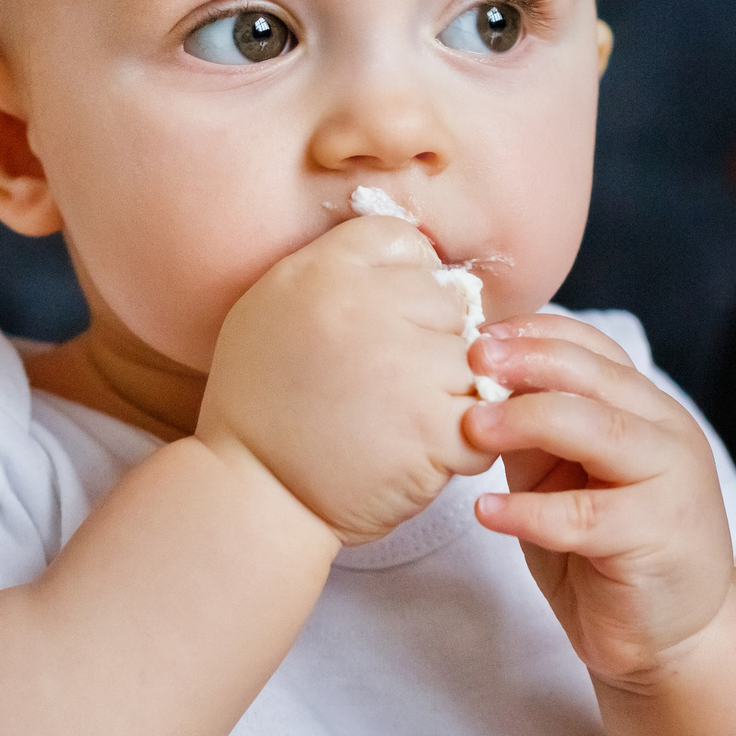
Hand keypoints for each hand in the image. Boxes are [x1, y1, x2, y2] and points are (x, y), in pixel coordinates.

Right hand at [195, 213, 492, 545]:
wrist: (250, 494)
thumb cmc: (261, 407)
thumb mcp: (273, 308)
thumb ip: (335, 273)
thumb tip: (411, 258)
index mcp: (323, 271)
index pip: (407, 241)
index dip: (407, 281)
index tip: (386, 322)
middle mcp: (365, 308)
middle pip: (449, 300)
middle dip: (432, 340)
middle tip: (390, 384)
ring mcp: (405, 367)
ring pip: (474, 360)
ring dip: (451, 393)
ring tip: (402, 421)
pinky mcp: (433, 428)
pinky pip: (486, 418)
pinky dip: (462, 442)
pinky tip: (417, 451)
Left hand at [463, 315, 735, 690]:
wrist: (673, 637)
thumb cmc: (610, 552)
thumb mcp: (566, 479)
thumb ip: (537, 436)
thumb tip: (476, 391)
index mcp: (646, 410)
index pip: (595, 349)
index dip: (537, 336)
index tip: (479, 335)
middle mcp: (668, 434)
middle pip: (597, 378)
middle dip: (530, 363)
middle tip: (472, 361)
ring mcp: (670, 484)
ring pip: (600, 431)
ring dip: (528, 421)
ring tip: (472, 427)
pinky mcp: (655, 540)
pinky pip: (585, 517)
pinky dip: (530, 511)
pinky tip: (488, 511)